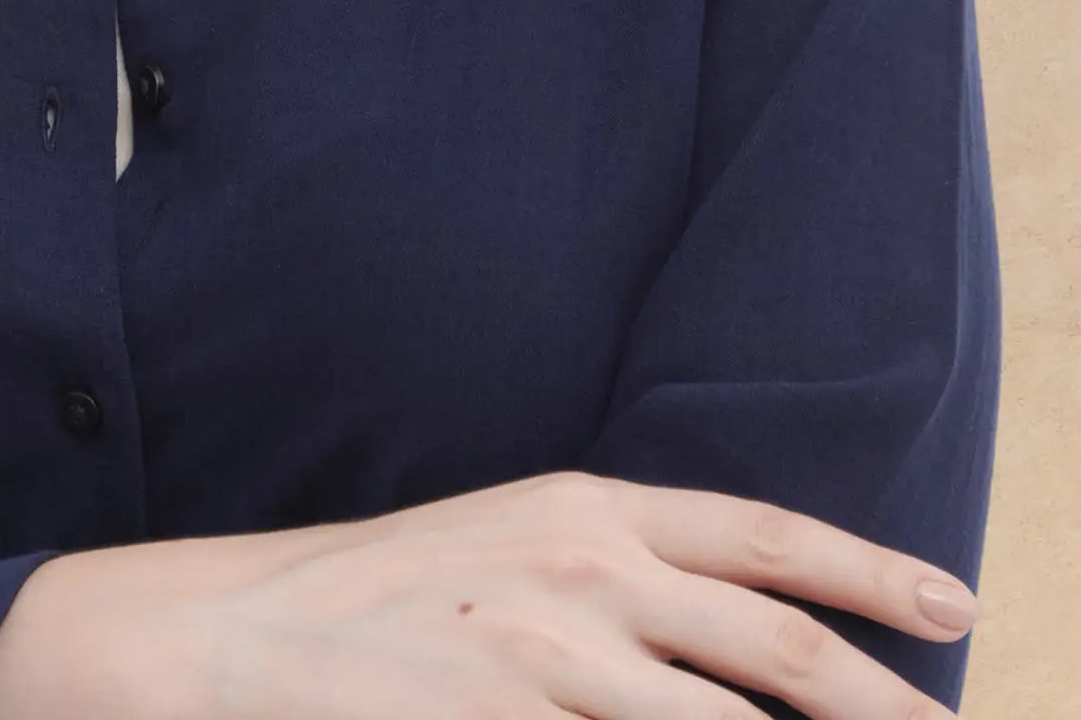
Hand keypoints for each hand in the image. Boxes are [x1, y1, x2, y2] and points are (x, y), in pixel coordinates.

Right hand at [178, 471, 984, 719]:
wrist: (253, 629)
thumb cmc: (392, 590)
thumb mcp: (516, 541)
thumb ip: (622, 572)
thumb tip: (737, 627)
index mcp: (587, 508)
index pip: (761, 536)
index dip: (868, 570)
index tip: (952, 604)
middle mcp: (584, 570)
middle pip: (775, 642)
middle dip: (883, 698)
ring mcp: (549, 657)